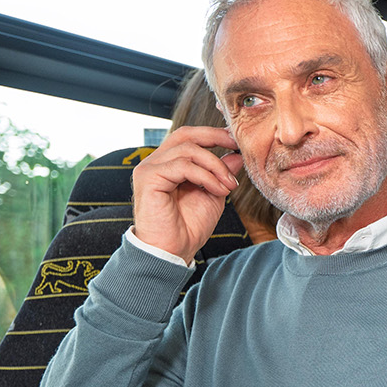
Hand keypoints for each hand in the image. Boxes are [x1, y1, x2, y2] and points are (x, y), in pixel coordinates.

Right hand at [131, 126, 245, 261]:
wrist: (173, 252)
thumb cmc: (188, 228)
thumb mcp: (213, 195)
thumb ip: (220, 174)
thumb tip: (236, 155)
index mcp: (169, 164)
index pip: (189, 137)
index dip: (214, 135)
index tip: (237, 142)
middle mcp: (156, 162)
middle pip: (185, 135)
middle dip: (214, 136)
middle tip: (237, 146)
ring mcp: (150, 168)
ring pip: (188, 149)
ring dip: (215, 166)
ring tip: (229, 185)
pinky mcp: (148, 177)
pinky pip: (183, 166)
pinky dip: (206, 176)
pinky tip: (218, 190)